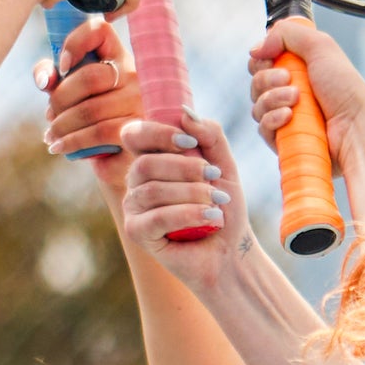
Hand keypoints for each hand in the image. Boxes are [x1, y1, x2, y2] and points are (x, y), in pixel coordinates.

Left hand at [42, 17, 139, 166]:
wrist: (123, 158)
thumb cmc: (94, 120)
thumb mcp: (72, 95)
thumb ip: (53, 78)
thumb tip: (45, 79)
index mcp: (117, 57)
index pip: (99, 30)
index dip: (75, 43)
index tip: (61, 66)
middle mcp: (134, 75)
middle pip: (89, 77)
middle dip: (60, 99)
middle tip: (51, 116)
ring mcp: (140, 102)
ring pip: (91, 110)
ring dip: (61, 126)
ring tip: (51, 136)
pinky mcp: (139, 130)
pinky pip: (99, 133)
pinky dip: (72, 142)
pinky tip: (60, 147)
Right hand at [116, 116, 239, 291]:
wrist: (232, 249)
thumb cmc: (224, 206)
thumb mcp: (224, 164)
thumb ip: (210, 135)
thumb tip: (184, 114)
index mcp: (151, 159)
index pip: (135, 135)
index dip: (159, 134)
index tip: (191, 143)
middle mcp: (135, 182)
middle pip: (146, 163)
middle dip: (186, 169)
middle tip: (214, 178)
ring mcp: (133, 208)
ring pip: (152, 191)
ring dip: (192, 193)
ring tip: (218, 202)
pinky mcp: (137, 233)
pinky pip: (157, 217)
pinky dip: (188, 214)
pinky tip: (211, 218)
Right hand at [249, 17, 364, 153]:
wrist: (355, 126)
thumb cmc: (345, 88)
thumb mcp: (319, 46)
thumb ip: (285, 33)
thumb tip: (256, 48)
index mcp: (298, 68)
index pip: (262, 61)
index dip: (261, 59)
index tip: (271, 58)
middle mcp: (290, 90)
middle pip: (256, 82)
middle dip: (267, 78)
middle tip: (288, 78)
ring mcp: (286, 116)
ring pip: (257, 105)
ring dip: (273, 98)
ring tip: (296, 99)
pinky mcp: (283, 138)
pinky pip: (263, 128)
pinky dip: (272, 119)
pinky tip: (289, 116)